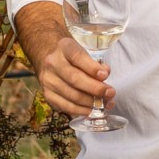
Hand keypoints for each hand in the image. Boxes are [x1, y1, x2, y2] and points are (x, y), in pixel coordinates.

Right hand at [17, 0, 111, 118]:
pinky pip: (66, 106)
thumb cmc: (74, 58)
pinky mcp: (48, 95)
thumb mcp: (85, 52)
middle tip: (110, 93)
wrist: (52, 61)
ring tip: (105, 103)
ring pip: (72, 95)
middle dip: (95, 88)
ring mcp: (48, 80)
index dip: (92, 67)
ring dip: (91, 102)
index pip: (77, 56)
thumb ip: (96, 63)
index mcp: (64, 47)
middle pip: (74, 78)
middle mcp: (52, 63)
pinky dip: (81, 110)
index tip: (105, 75)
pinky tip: (92, 110)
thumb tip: (105, 74)